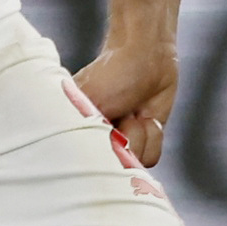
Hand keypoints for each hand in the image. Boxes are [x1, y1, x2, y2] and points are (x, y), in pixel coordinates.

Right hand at [76, 35, 180, 170]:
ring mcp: (120, 145)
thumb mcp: (89, 102)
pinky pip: (151, 157)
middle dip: (121, 141)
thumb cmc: (111, 73)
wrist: (147, 56)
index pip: (76, 167)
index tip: (107, 126)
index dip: (96, 154)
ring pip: (133, 165)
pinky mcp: (143, 143)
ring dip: (139, 135)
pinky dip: (153, 135)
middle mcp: (95, 144)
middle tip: (120, 114)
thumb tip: (85, 160)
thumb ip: (82, 134)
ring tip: (133, 112)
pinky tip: (147, 116)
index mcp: (73, 134)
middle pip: (110, 169)